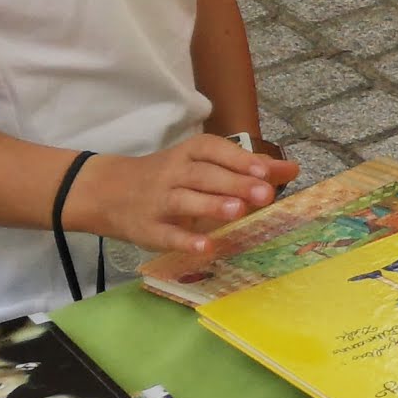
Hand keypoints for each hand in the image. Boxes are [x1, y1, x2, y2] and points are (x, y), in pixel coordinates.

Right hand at [75, 132, 298, 255]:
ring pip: (185, 201)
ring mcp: (158, 202)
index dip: (239, 160)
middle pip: (204, 176)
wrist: (105, 191)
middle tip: (266, 194)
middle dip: (235, 184)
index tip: (267, 171)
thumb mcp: (203, 164)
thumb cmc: (168, 177)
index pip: (214, 151)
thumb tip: (292, 169)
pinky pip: (166, 234)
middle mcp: (173, 174)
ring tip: (239, 211)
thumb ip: (246, 167)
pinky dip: (185, 240)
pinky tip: (206, 246)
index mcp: (189, 154)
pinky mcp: (147, 229)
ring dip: (212, 205)